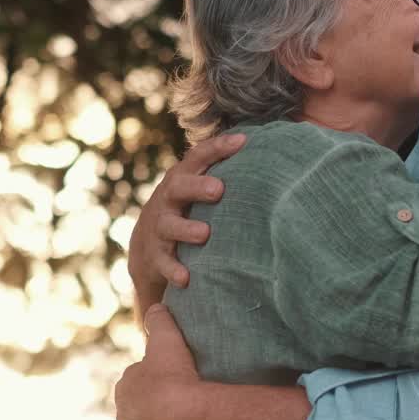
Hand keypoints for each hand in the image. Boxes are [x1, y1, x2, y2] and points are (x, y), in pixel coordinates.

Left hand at [116, 305, 202, 419]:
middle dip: (149, 416)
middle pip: (135, 416)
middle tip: (177, 415)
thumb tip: (154, 306)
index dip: (155, 385)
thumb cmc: (177, 382)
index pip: (137, 385)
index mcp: (127, 389)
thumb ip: (160, 322)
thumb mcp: (168, 342)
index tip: (173, 388)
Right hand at [128, 132, 246, 315]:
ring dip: (186, 229)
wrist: (146, 247)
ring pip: (169, 226)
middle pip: (178, 187)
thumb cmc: (187, 210)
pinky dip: (174, 270)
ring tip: (204, 234)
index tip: (242, 141)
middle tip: (218, 189)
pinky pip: (163, 263)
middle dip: (197, 186)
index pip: (198, 157)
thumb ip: (224, 173)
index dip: (218, 147)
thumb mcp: (198, 189)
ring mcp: (160, 228)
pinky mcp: (155, 255)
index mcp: (183, 179)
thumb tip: (272, 150)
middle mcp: (168, 200)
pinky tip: (187, 278)